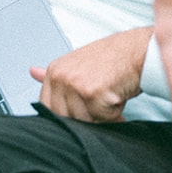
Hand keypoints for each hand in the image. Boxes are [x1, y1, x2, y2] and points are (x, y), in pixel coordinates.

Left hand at [29, 27, 152, 121]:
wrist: (139, 50)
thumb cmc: (113, 58)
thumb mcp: (79, 62)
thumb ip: (56, 74)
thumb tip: (32, 72)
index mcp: (55, 70)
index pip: (49, 108)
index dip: (68, 114)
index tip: (84, 109)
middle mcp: (62, 77)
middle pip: (66, 118)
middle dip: (87, 116)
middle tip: (101, 101)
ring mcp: (76, 85)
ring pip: (85, 121)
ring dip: (103, 116)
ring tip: (111, 96)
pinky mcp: (93, 94)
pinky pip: (103, 120)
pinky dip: (116, 115)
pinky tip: (119, 98)